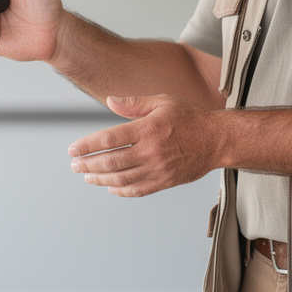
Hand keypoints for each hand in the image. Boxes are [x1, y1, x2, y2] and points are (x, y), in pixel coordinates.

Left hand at [68, 95, 221, 196]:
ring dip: (100, 179)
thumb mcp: (162, 101)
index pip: (109, 139)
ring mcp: (158, 168)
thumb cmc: (190, 117)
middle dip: (88, 165)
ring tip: (88, 176)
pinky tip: (110, 187)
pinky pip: (138, 190)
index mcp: (148, 128)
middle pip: (111, 162)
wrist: (217, 139)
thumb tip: (109, 100)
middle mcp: (151, 150)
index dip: (87, 146)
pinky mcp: (166, 181)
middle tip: (75, 165)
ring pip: (122, 178)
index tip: (73, 150)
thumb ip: (134, 103)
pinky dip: (121, 190)